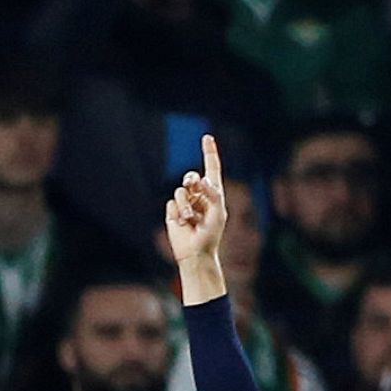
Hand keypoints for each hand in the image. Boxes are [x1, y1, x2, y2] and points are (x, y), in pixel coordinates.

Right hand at [165, 134, 227, 264]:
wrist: (196, 253)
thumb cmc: (211, 235)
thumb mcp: (218, 214)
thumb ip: (214, 195)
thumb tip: (203, 180)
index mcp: (213, 194)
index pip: (211, 169)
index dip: (209, 153)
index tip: (207, 137)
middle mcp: (199, 196)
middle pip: (191, 176)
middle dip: (190, 179)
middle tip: (193, 184)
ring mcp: (186, 203)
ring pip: (180, 191)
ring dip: (185, 204)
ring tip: (189, 219)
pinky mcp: (173, 211)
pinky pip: (171, 203)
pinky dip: (177, 212)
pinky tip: (182, 224)